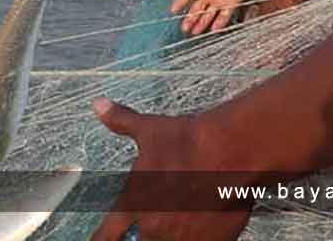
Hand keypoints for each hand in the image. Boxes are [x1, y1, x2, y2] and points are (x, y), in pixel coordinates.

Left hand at [89, 99, 252, 240]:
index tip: (100, 240)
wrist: (231, 151)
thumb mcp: (149, 130)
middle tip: (152, 219)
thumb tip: (100, 105)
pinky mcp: (213, 240)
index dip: (101, 239)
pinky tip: (200, 222)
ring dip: (168, 234)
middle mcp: (155, 227)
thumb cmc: (189, 142)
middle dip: (139, 235)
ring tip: (178, 218)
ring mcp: (184, 237)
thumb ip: (121, 122)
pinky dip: (196, 236)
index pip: (106, 235)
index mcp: (133, 204)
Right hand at [171, 0, 245, 35]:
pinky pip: (224, 15)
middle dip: (190, 18)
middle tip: (184, 28)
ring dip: (202, 23)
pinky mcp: (231, 2)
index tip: (174, 10)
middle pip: (196, 8)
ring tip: (195, 32)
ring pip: (208, 13)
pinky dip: (219, 22)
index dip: (180, 2)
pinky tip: (214, 30)